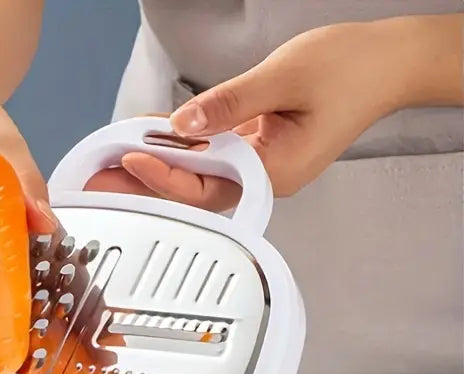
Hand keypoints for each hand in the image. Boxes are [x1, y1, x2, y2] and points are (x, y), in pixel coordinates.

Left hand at [88, 19, 424, 209]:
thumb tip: (183, 124)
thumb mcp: (283, 78)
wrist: (387, 63)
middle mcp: (266, 177)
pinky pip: (215, 154)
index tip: (132, 158)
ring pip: (202, 172)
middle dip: (151, 178)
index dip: (165, 175)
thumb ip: (228, 104)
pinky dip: (187, 143)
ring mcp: (263, 165)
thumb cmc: (351, 70)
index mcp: (277, 172)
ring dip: (164, 160)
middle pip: (196, 188)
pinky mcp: (260, 149)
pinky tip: (159, 132)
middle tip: (108, 172)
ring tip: (121, 155)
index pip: (207, 188)